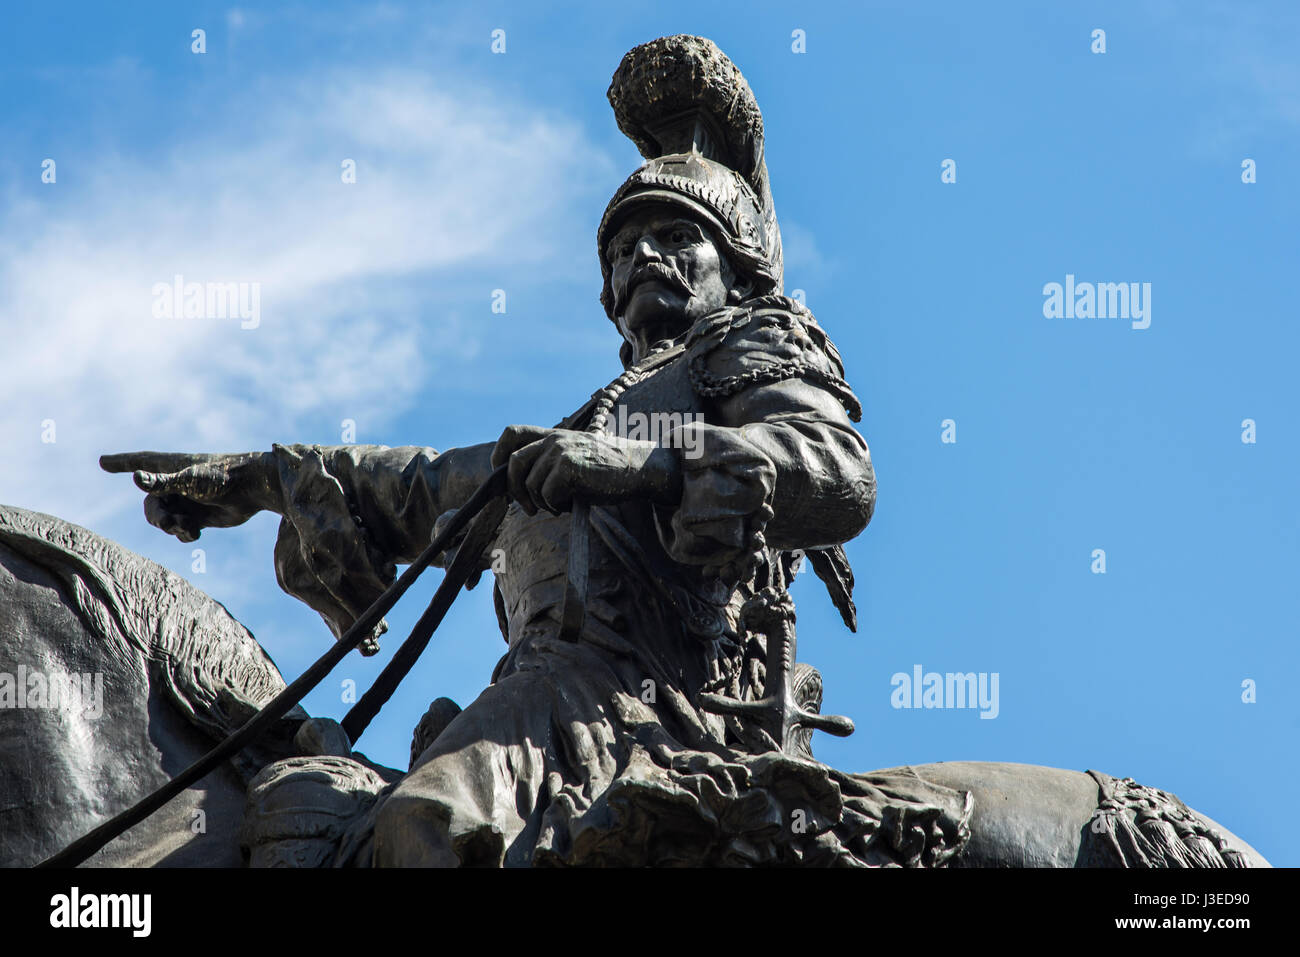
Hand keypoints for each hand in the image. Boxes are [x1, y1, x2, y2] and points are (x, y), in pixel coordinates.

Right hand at [100, 450, 278, 541]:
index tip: (103, 461)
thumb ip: (163, 483)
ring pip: (164, 520)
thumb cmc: (224, 478)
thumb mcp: (190, 481)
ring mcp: (188, 500)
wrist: (255, 490)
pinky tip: (196, 533)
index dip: (122, 462)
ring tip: (189, 529)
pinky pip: (180, 530)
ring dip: (171, 527)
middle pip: (150, 505)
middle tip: (169, 523)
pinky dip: (183, 534)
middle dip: (156, 517)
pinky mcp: (201, 515)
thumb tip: (136, 478)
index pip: (140, 462)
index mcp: (172, 467)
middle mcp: (177, 483)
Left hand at [490, 425, 680, 515]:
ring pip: (531, 484)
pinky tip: (571, 505)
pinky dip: (556, 506)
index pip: (512, 433)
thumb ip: (549, 463)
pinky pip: (548, 494)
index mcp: (553, 435)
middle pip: (514, 463)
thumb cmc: (606, 470)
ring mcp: (561, 451)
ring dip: (542, 503)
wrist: (637, 469)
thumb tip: (517, 489)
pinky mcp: (569, 467)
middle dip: (515, 491)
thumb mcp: (574, 458)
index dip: (499, 455)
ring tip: (561, 505)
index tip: (503, 476)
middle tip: (529, 509)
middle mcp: (554, 439)